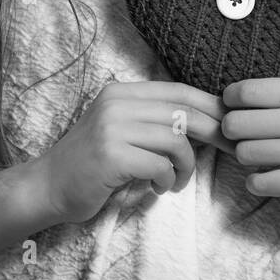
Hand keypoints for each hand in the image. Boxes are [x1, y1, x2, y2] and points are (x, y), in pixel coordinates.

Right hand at [33, 80, 235, 223]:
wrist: (48, 186)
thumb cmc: (92, 164)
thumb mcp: (122, 130)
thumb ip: (154, 121)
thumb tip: (207, 122)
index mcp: (121, 92)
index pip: (178, 91)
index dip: (211, 105)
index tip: (232, 122)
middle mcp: (117, 103)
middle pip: (183, 112)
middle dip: (214, 133)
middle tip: (232, 150)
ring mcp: (112, 128)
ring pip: (176, 140)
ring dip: (186, 166)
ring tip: (175, 181)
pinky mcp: (111, 155)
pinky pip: (160, 165)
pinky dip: (167, 180)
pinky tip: (157, 188)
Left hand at [220, 77, 279, 212]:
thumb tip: (241, 96)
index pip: (247, 91)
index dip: (231, 100)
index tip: (234, 106)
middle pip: (237, 123)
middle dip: (231, 130)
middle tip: (241, 134)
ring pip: (245, 153)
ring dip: (245, 156)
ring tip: (258, 155)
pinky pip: (261, 182)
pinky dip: (256, 182)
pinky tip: (265, 177)